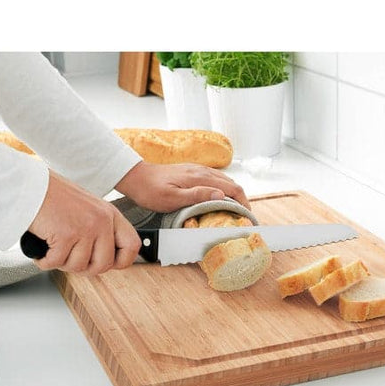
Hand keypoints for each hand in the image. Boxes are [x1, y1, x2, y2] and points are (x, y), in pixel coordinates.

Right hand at [29, 170, 140, 274]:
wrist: (30, 185)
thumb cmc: (55, 197)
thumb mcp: (89, 209)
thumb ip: (101, 229)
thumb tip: (106, 257)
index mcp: (111, 215)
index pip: (132, 246)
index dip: (122, 261)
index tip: (109, 264)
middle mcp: (102, 221)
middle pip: (104, 264)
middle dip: (85, 269)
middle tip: (72, 260)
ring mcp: (85, 228)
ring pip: (79, 266)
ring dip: (63, 263)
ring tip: (55, 250)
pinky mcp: (66, 234)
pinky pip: (57, 262)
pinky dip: (45, 261)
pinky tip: (43, 251)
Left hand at [115, 161, 250, 211]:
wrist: (136, 177)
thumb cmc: (151, 191)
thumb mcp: (173, 198)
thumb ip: (197, 196)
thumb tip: (221, 194)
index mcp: (200, 178)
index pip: (232, 188)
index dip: (243, 202)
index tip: (247, 215)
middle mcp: (202, 171)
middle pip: (232, 183)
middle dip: (241, 199)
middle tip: (244, 216)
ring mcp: (197, 169)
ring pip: (224, 180)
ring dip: (233, 194)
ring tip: (235, 209)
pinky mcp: (192, 170)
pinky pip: (215, 178)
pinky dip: (223, 188)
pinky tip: (219, 197)